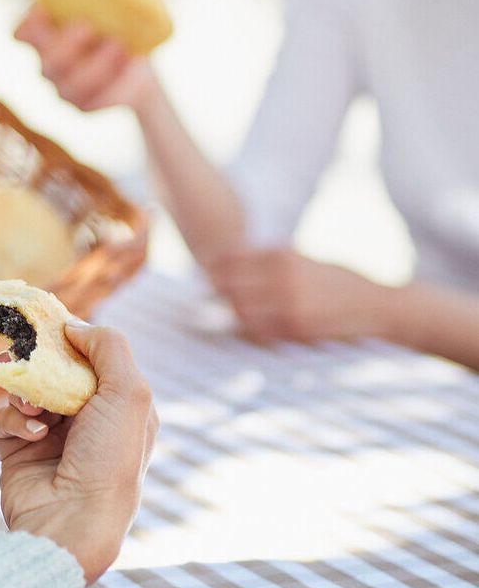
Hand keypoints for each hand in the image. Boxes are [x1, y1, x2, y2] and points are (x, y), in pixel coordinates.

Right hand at [0, 324, 156, 582]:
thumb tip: (75, 325)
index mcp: (120, 407)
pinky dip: (13, 420)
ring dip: (24, 391)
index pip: (93, 359)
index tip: (48, 326)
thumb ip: (108, 346)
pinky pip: (5, 418)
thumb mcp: (129, 393)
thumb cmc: (109, 459)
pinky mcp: (18, 450)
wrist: (70, 522)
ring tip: (31, 405)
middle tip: (25, 356)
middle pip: (54, 371)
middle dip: (39, 363)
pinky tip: (30, 433)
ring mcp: (50, 436)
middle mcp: (87, 420)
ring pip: (24, 390)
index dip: (71, 341)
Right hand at [15, 7, 166, 115]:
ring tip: (120, 46)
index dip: (28, 25)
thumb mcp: (115, 3)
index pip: (23, 33)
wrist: (136, 60)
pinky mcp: (84, 105)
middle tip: (87, 25)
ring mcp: (63, 89)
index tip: (43, 9)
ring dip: (97, 66)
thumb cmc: (119, 22)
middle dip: (66, 45)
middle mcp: (49, 64)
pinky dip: (114, 84)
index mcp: (46, 36)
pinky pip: (95, 101)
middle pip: (49, 62)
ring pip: (72, 86)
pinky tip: (130, 65)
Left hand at [208, 248, 390, 343]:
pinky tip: (247, 327)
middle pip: (229, 286)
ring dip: (231, 312)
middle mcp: (283, 278)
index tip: (208, 271)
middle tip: (211, 294)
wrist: (379, 306)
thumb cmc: (340, 280)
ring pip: (239, 311)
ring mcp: (289, 305)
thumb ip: (272, 261)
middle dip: (217, 291)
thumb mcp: (305, 259)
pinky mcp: (296, 329)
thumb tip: (231, 262)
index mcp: (284, 255)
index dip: (214, 267)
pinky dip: (248, 330)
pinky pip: (258, 331)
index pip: (231, 259)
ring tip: (226, 312)